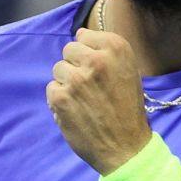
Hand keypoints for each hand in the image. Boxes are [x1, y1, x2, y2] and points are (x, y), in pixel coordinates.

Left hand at [47, 28, 152, 174]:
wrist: (126, 147)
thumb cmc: (128, 109)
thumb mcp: (129, 71)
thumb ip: (105, 50)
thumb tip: (79, 33)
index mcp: (117, 49)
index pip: (84, 36)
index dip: (88, 53)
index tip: (98, 70)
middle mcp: (96, 60)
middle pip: (68, 50)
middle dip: (76, 65)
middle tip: (90, 86)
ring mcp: (76, 78)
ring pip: (58, 69)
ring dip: (67, 83)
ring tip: (84, 100)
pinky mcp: (61, 97)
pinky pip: (51, 88)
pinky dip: (59, 100)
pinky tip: (75, 111)